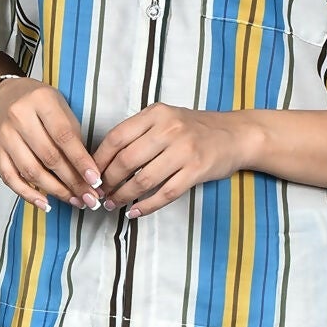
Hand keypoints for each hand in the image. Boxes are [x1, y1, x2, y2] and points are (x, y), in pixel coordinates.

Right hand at [0, 78, 106, 211]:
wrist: (6, 97)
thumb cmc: (41, 105)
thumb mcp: (62, 109)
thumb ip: (74, 137)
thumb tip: (88, 173)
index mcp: (41, 101)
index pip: (64, 137)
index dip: (81, 161)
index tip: (95, 180)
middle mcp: (19, 117)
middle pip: (48, 157)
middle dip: (72, 181)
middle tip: (88, 197)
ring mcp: (5, 135)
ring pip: (31, 171)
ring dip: (55, 190)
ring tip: (73, 200)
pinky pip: (11, 178)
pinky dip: (28, 194)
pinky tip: (45, 204)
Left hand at [90, 103, 254, 215]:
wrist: (236, 135)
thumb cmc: (195, 129)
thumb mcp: (167, 118)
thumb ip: (140, 132)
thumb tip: (105, 160)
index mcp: (156, 114)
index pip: (116, 137)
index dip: (99, 160)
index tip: (90, 175)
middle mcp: (169, 129)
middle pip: (126, 160)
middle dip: (108, 181)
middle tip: (99, 194)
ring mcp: (184, 150)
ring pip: (143, 179)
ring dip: (123, 196)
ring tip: (113, 204)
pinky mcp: (196, 171)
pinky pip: (165, 193)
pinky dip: (147, 206)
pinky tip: (135, 212)